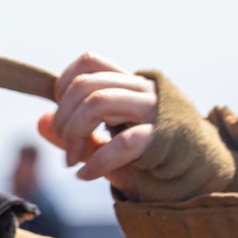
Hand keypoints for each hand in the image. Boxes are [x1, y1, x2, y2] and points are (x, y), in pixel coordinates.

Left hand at [37, 53, 156, 197]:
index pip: (89, 61)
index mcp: (130, 84)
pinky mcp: (165, 138)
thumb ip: (75, 133)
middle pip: (86, 84)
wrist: (198, 176)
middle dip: (63, 117)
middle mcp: (143, 90)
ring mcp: (155, 111)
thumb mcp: (106, 143)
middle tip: (65, 147)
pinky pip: (123, 143)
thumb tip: (39, 121)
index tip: (59, 112)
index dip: (64, 83)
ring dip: (74, 134)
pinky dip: (97, 161)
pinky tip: (86, 175)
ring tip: (71, 160)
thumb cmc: (150, 156)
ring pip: (99, 102)